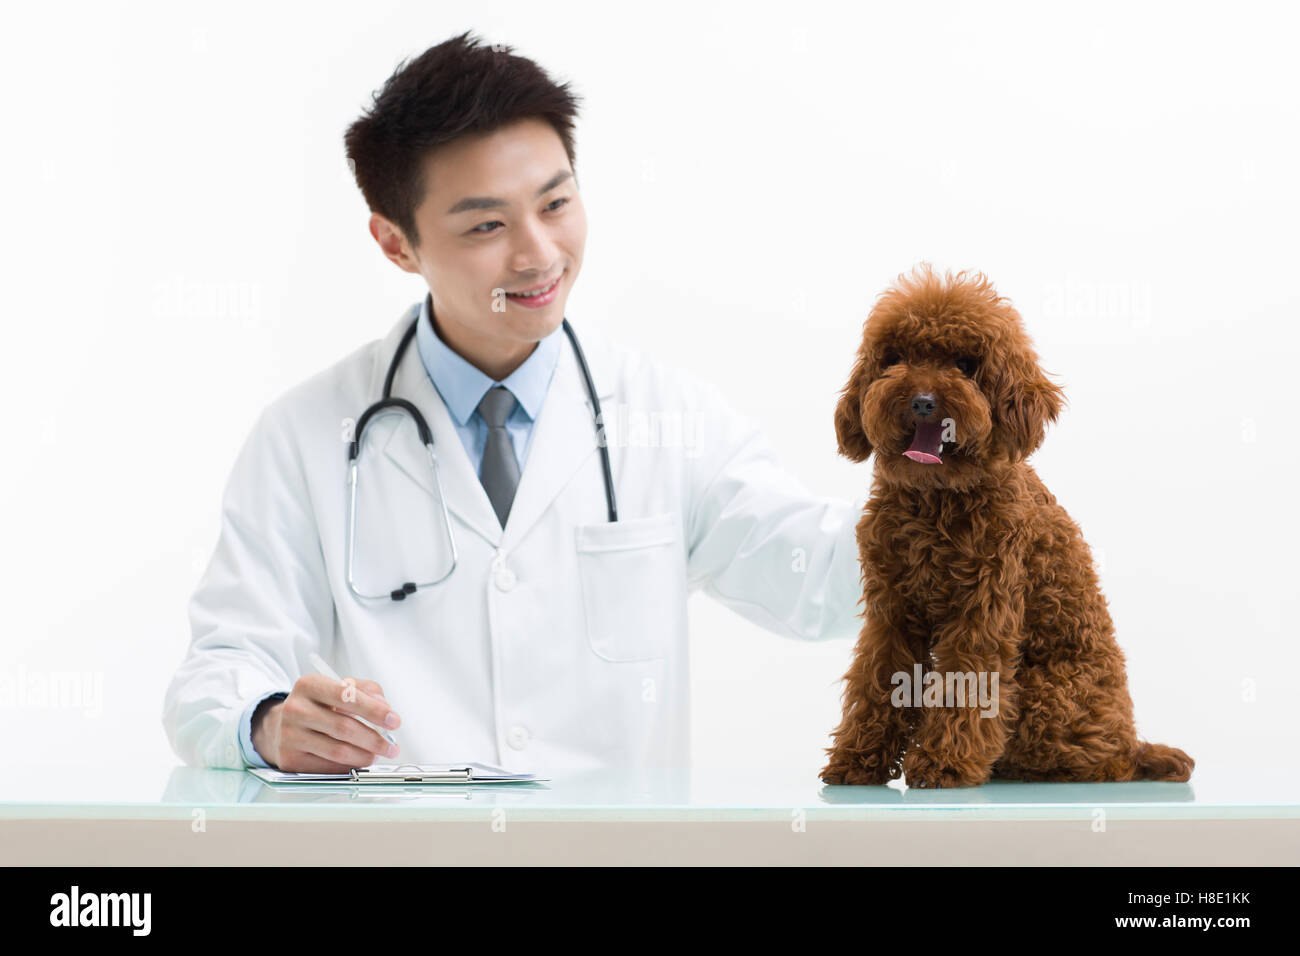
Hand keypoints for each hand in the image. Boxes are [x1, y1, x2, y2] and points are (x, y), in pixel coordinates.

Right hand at [252, 674, 400, 771]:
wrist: (280, 725)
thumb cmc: (318, 705)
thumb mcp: (339, 687)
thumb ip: (366, 691)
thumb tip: (385, 707)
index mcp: (309, 685)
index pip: (346, 696)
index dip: (374, 710)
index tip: (394, 721)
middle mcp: (295, 709)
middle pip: (344, 727)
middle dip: (375, 739)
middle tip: (391, 746)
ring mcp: (289, 735)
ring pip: (338, 750)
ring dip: (365, 756)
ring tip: (378, 754)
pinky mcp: (289, 759)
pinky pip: (327, 767)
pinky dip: (349, 766)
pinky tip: (358, 761)